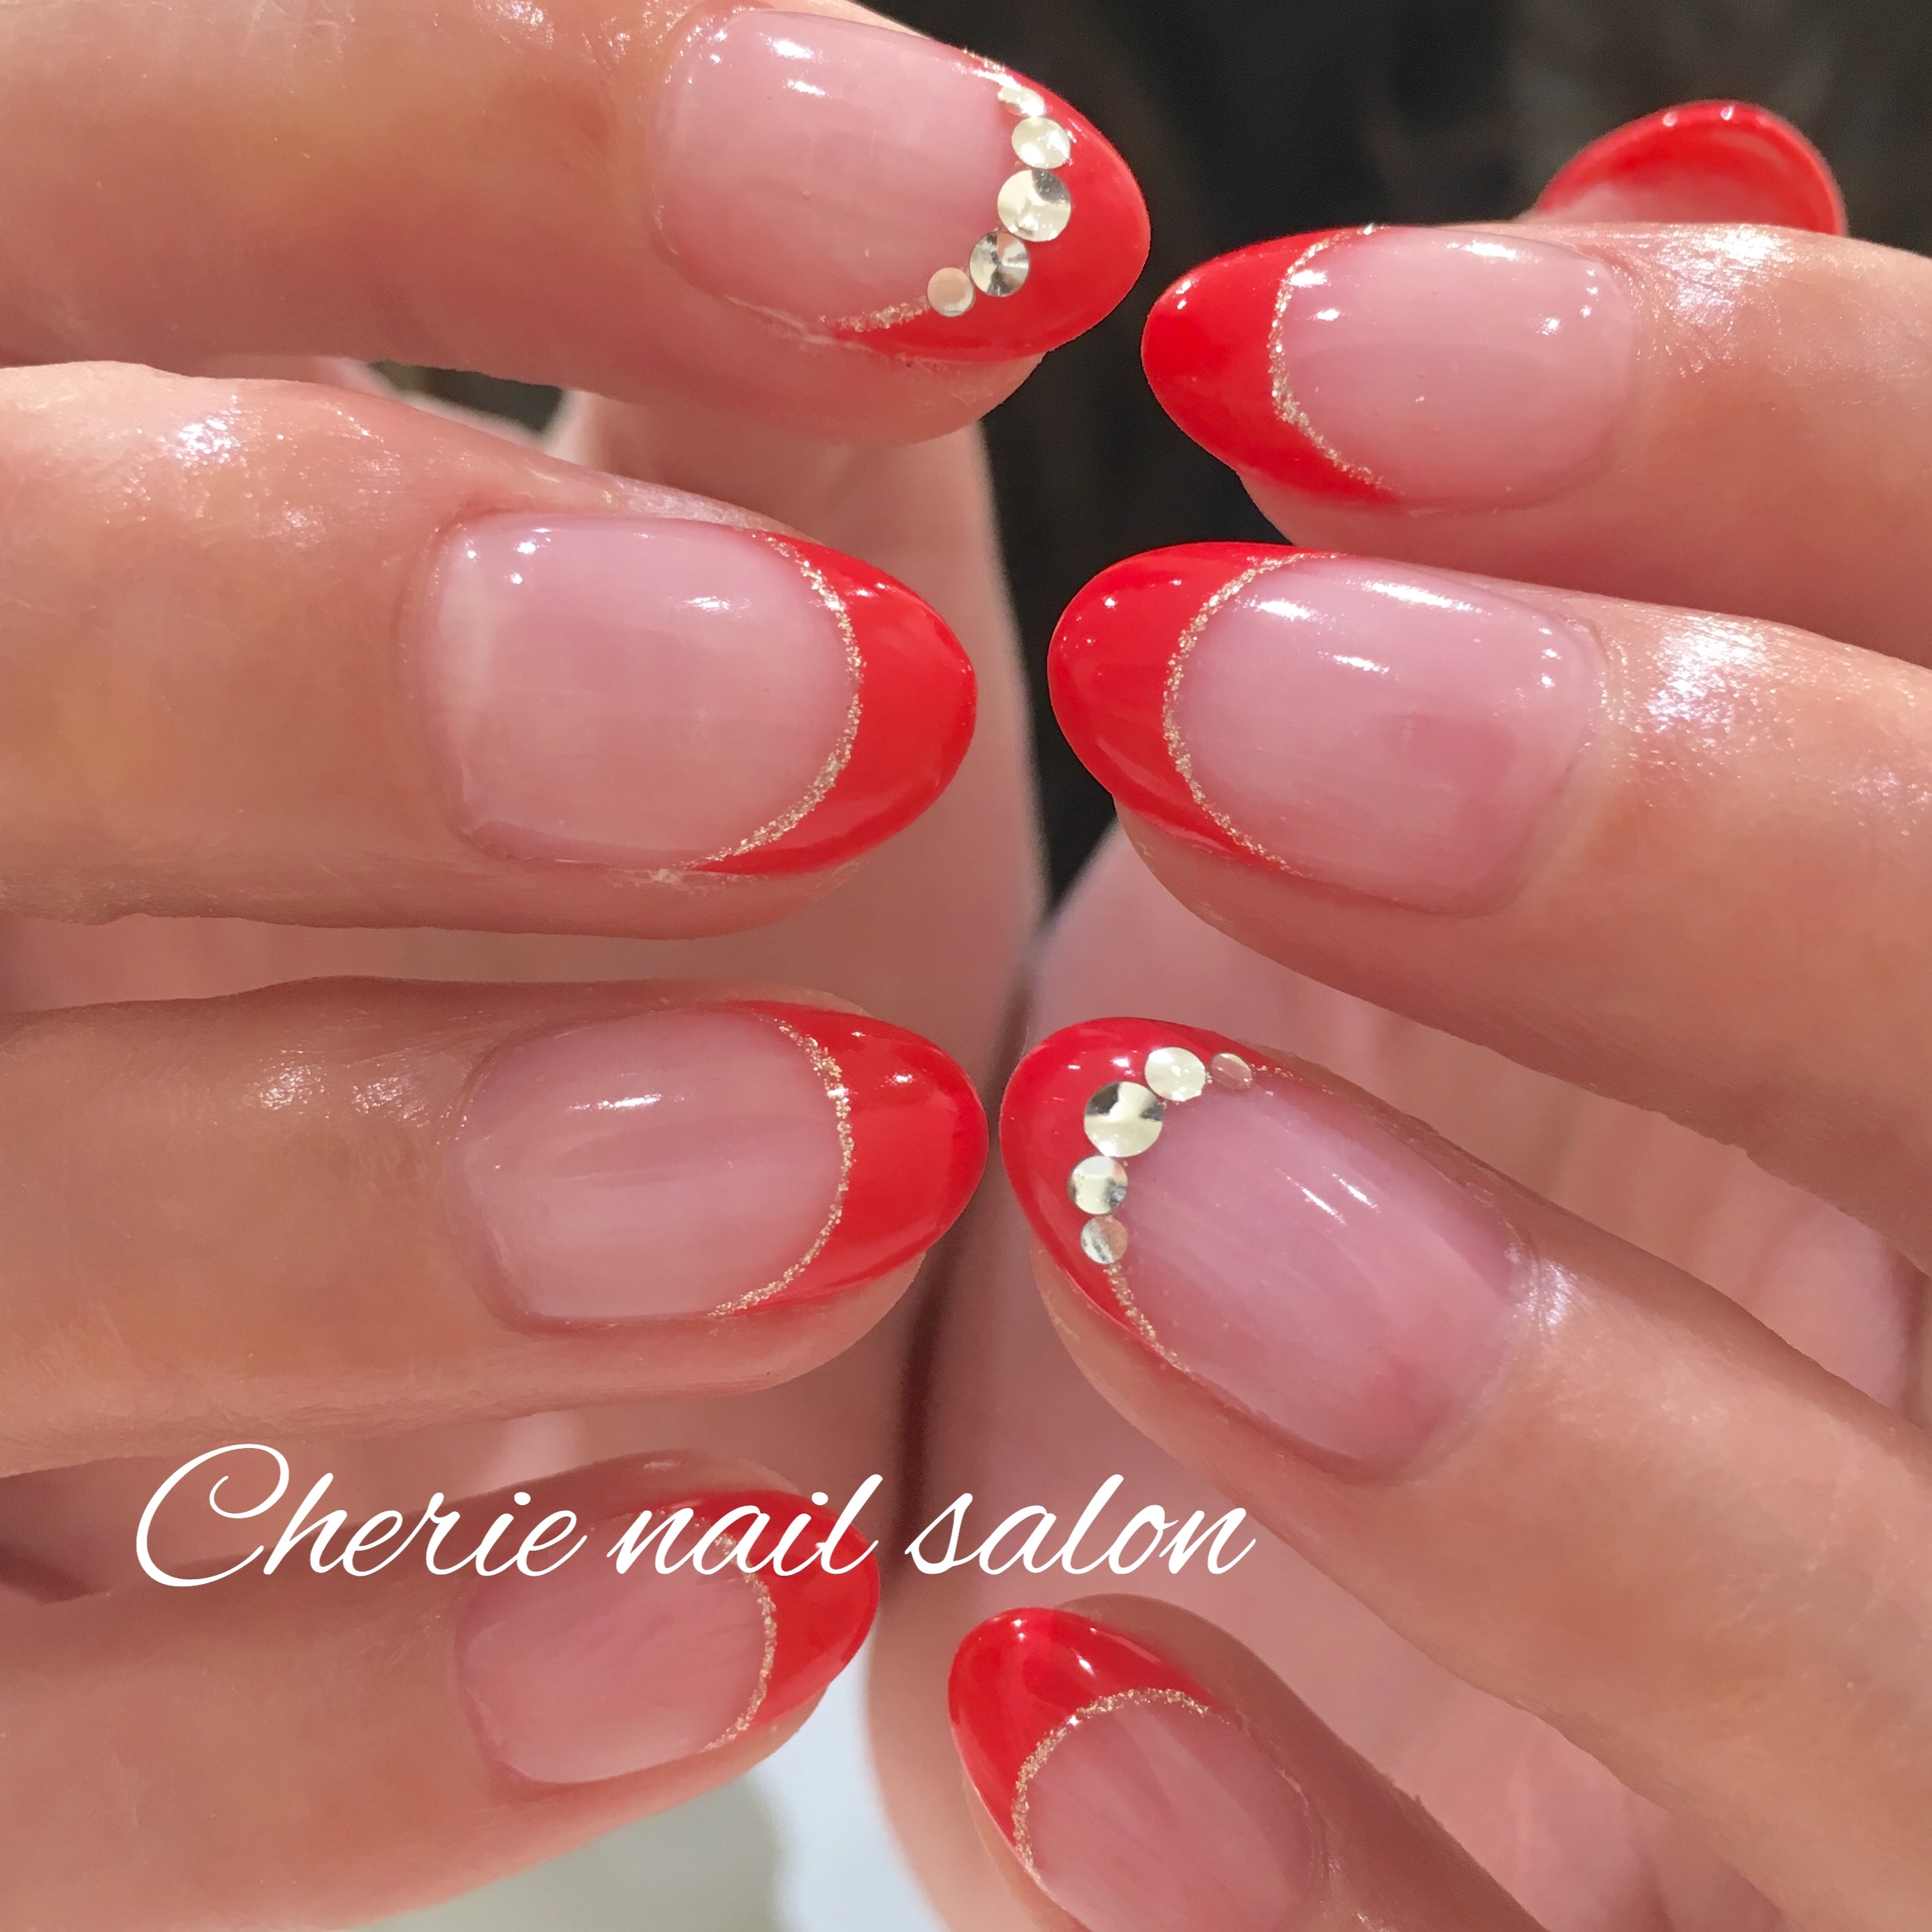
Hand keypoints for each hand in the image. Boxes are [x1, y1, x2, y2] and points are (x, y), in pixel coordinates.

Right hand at [0, 1, 1150, 1921]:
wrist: (398, 1341)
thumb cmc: (582, 926)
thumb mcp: (659, 631)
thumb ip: (721, 420)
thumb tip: (940, 215)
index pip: (87, 169)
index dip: (482, 138)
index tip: (970, 210)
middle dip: (340, 664)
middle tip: (829, 714)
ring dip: (380, 1206)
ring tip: (834, 1168)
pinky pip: (33, 1776)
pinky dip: (361, 1716)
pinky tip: (753, 1604)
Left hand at [878, 106, 1930, 1930]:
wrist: (1116, 1588)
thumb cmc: (1241, 1191)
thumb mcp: (1325, 885)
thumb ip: (1496, 575)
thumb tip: (1683, 177)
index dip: (1773, 429)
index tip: (1293, 350)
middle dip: (1713, 843)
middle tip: (1235, 695)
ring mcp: (1871, 1781)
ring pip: (1917, 1660)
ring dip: (1549, 1422)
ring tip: (1150, 1182)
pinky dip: (1307, 1890)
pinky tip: (1063, 1686)